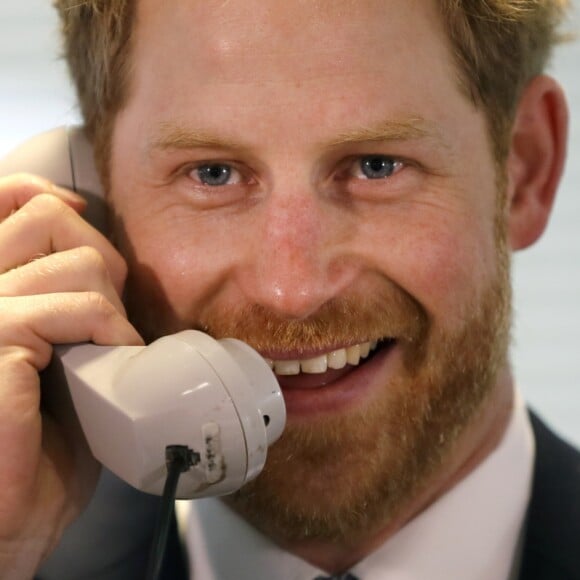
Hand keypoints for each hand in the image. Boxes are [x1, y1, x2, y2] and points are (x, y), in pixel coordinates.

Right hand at [0, 174, 142, 577]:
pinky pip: (82, 309)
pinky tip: (112, 365)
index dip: (53, 201)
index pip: (8, 199)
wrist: (10, 519)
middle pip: (51, 217)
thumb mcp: (49, 356)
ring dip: (112, 309)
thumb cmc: (33, 442)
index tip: (86, 230)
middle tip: (109, 318)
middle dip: (101, 261)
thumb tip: (96, 259)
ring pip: (79, 262)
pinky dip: (114, 334)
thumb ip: (57, 303)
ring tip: (110, 352)